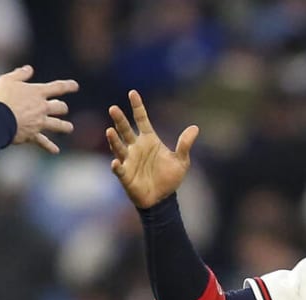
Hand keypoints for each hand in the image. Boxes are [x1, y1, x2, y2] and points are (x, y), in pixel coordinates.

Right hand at [0, 66, 77, 153]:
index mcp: (38, 92)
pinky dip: (50, 147)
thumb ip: (20, 74)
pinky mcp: (33, 135)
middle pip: (59, 107)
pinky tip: (56, 151)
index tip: (75, 86)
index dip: (68, 86)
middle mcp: (42, 108)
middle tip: (63, 108)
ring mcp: (39, 122)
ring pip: (57, 125)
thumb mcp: (8, 79)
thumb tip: (29, 69)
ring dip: (64, 126)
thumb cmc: (2, 98)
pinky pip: (44, 142)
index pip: (58, 87)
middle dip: (62, 107)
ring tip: (70, 128)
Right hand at [106, 89, 198, 208]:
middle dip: (119, 120)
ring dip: (114, 140)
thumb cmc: (170, 179)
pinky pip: (119, 170)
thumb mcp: (181, 162)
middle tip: (113, 109)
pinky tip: (115, 163)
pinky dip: (117, 166)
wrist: (162, 199)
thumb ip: (184, 145)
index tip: (132, 93)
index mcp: (149, 140)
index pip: (141, 119)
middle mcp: (136, 147)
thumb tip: (195, 128)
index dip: (137, 106)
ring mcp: (129, 161)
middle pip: (125, 130)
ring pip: (119, 147)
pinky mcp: (125, 176)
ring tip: (110, 132)